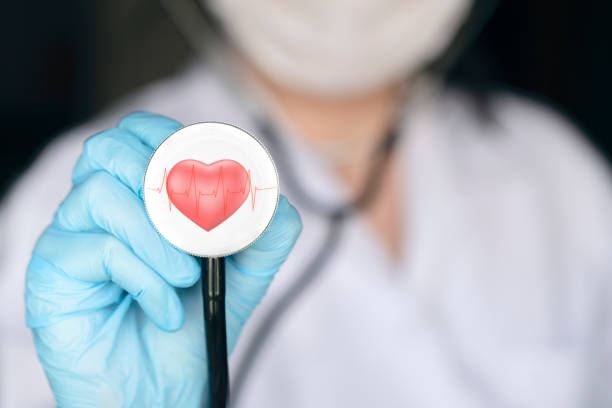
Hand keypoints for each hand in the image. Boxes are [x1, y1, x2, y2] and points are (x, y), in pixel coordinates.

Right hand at [25, 112, 301, 406]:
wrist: (162, 388)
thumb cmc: (192, 324)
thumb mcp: (242, 275)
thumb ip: (263, 234)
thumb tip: (274, 198)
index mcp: (137, 195)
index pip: (141, 134)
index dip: (174, 140)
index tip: (210, 171)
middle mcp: (98, 207)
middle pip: (111, 148)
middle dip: (165, 181)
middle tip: (198, 225)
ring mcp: (71, 236)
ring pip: (103, 192)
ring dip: (160, 237)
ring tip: (186, 278)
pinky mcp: (53, 272)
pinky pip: (99, 248)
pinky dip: (147, 278)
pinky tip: (165, 309)